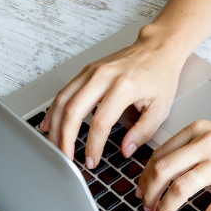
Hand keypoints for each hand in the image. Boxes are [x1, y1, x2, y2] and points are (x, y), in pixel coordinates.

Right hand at [39, 24, 185, 167]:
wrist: (157, 49)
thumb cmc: (160, 76)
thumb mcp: (161, 108)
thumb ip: (143, 132)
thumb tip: (125, 151)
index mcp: (123, 87)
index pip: (100, 123)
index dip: (93, 145)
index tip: (92, 161)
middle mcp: (103, 76)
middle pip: (73, 111)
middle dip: (65, 138)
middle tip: (66, 158)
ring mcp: (91, 71)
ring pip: (63, 100)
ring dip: (55, 126)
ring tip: (55, 146)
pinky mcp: (86, 71)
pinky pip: (64, 91)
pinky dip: (54, 110)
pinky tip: (50, 124)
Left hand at [136, 77, 210, 210]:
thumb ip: (195, 145)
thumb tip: (173, 167)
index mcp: (198, 131)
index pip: (159, 154)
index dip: (145, 177)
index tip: (141, 191)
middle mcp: (206, 144)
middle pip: (162, 171)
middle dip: (149, 194)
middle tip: (147, 208)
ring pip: (181, 189)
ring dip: (166, 208)